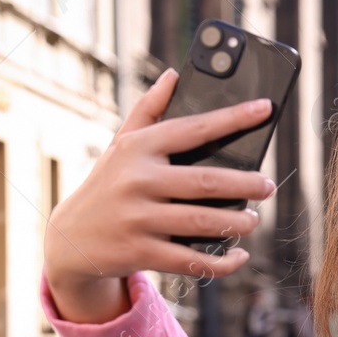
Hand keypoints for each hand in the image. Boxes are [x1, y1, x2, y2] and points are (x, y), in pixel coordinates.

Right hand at [44, 69, 276, 310]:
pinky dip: (222, 261)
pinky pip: (192, 259)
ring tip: (253, 219)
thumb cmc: (108, 184)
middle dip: (247, 184)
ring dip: (239, 222)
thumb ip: (148, 111)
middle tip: (268, 186)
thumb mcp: (121, 145)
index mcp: (139, 148)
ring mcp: (138, 218)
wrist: (70, 238)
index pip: (194, 128)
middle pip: (207, 181)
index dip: (233, 118)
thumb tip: (174, 75)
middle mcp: (138, 180)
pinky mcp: (141, 252)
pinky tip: (238, 254)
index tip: (265, 109)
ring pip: (204, 221)